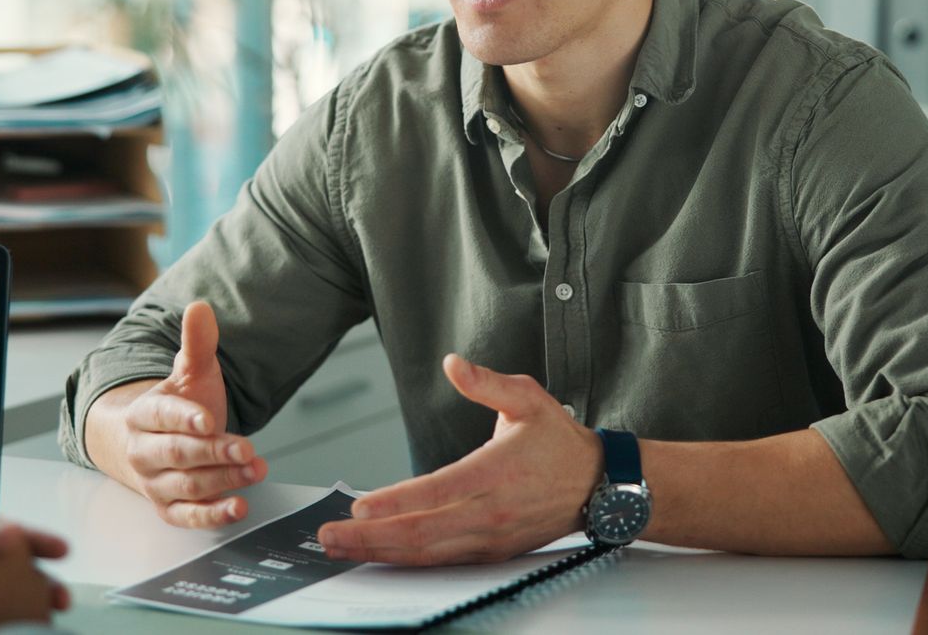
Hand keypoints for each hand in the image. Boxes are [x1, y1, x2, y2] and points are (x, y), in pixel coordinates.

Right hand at [88, 301, 266, 527]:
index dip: (184, 418)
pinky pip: (188, 516)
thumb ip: (197, 344)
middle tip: (247, 449)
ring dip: (223, 480)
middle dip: (213, 452)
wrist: (155, 443)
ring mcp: (155, 482)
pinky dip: (212, 516)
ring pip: (187, 484)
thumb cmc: (179, 406)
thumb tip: (200, 307)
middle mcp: (144, 450)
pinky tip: (240, 508)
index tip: (208, 421)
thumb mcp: (191, 374)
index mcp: (143, 413)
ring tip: (256, 469)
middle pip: (176, 453)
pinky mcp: (170, 507)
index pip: (161, 415)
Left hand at [316, 353, 603, 565]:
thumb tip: (454, 364)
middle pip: (423, 532)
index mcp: (497, 471)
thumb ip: (487, 383)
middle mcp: (491, 511)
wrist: (597, 485)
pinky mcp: (490, 552)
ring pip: (428, 553)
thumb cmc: (558, 441)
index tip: (361, 504)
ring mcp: (490, 537)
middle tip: (330, 534)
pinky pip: (441, 562)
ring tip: (341, 547)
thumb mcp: (529, 398)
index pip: (439, 490)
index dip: (397, 501)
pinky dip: (405, 561)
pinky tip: (378, 554)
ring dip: (380, 552)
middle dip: (371, 536)